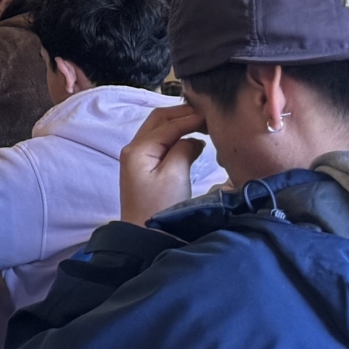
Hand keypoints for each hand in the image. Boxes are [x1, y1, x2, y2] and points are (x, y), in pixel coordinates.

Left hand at [120, 103, 207, 224]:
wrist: (146, 235)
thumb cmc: (160, 207)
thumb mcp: (174, 175)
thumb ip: (183, 149)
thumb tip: (194, 139)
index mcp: (138, 148)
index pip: (167, 123)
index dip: (191, 117)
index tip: (214, 116)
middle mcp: (134, 148)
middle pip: (159, 120)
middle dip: (183, 114)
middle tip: (209, 116)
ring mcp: (138, 157)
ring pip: (159, 129)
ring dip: (180, 123)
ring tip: (204, 124)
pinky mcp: (145, 167)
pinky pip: (161, 143)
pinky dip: (177, 136)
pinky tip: (193, 139)